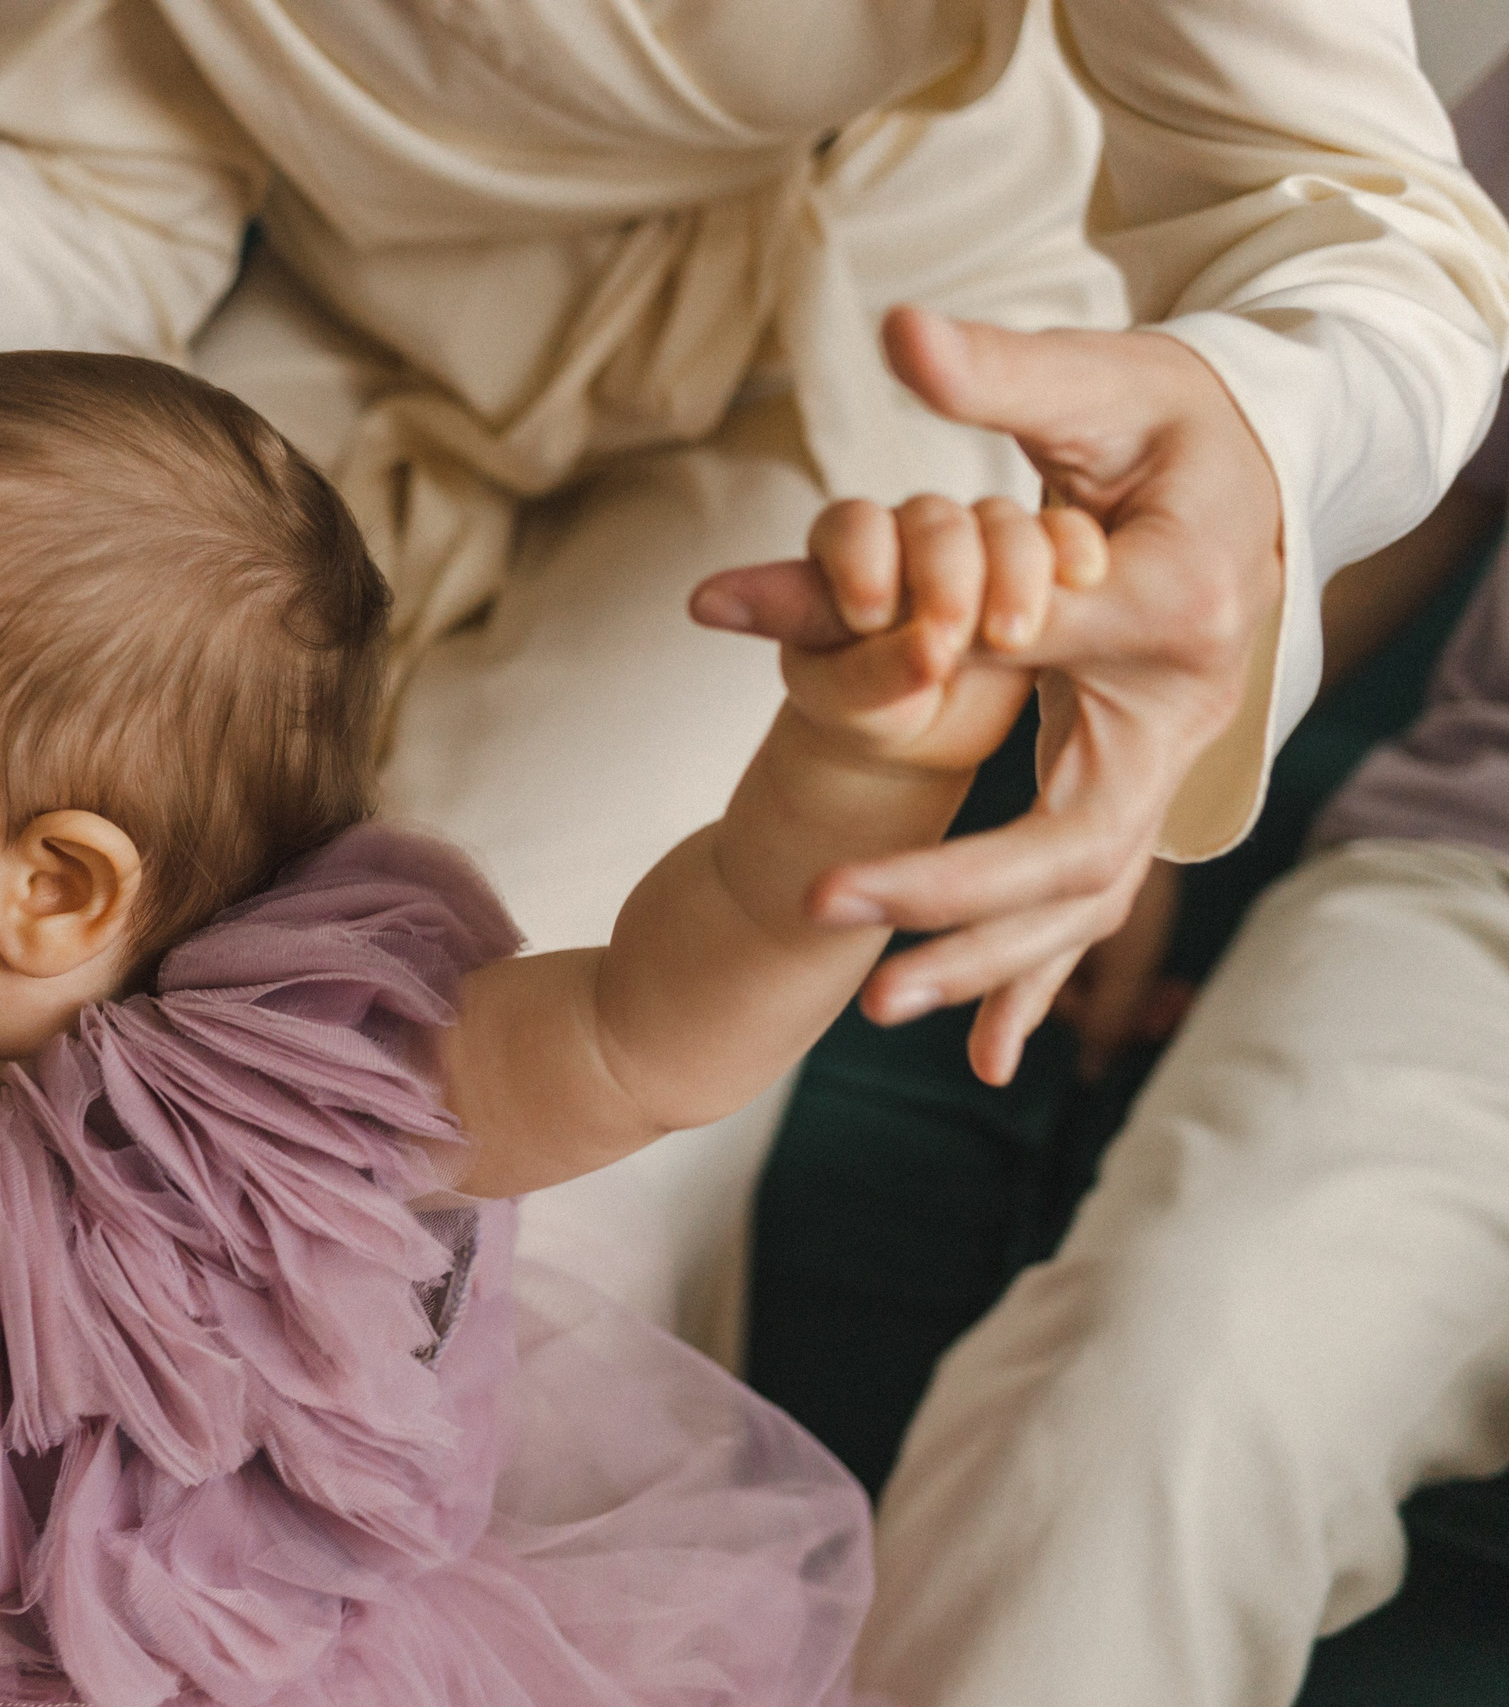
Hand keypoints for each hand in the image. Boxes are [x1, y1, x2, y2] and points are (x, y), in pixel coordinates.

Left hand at [694, 306, 1282, 1085]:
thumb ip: (1001, 374)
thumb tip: (896, 332)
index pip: (1035, 647)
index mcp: (1173, 602)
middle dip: (952, 885)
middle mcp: (1181, 706)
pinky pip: (1090, 905)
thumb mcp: (1100, 385)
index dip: (924, 665)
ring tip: (872, 1001)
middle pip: (1075, 833)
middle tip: (824, 906)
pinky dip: (1038, 979)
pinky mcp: (1138, 792)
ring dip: (984, 957)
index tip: (809, 665)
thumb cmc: (1177, 427)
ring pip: (1084, 894)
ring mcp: (1166, 765)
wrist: (1267, 479)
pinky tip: (981, 1054)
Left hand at [775, 494, 1102, 777]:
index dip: (863, 563)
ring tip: (1010, 639)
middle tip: (947, 641)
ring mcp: (977, 541)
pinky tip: (1081, 577)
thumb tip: (931, 650)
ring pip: (1000, 522)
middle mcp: (910, 532)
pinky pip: (1061, 532)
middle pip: (935, 521)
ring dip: (1013, 572)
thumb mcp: (855, 701)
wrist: (920, 734)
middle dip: (946, 577)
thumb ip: (878, 670)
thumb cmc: (867, 710)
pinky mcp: (1036, 561)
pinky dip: (1072, 547)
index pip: (854, 527)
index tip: (871, 621)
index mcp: (847, 550)